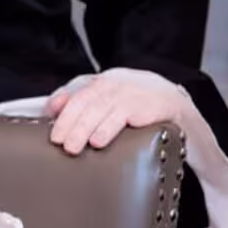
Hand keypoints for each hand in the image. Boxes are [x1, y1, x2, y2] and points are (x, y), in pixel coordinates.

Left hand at [46, 69, 185, 155]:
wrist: (176, 104)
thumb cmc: (136, 104)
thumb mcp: (108, 99)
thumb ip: (80, 101)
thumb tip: (51, 108)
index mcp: (104, 81)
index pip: (79, 94)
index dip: (63, 112)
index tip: (52, 130)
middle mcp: (118, 83)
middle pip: (89, 102)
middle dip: (72, 124)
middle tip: (62, 144)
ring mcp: (134, 93)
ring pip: (105, 109)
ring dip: (88, 129)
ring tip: (77, 146)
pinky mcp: (151, 105)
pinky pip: (128, 115)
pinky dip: (112, 127)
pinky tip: (100, 140)